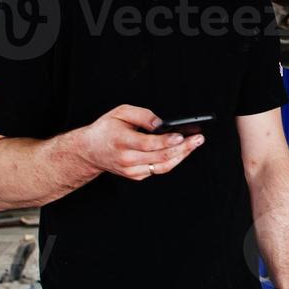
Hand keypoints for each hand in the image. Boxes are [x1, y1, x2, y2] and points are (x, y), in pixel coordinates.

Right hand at [81, 105, 204, 180]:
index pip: (149, 144)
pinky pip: (158, 170)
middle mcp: (127, 159)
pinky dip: (172, 161)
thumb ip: (141, 115)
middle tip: (198, 139)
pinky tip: (181, 151)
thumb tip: (161, 123)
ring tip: (195, 144)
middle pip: (160, 157)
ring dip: (181, 156)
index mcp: (122, 142)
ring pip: (162, 166)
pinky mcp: (136, 176)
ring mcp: (132, 170)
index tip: (182, 136)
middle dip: (183, 148)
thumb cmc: (106, 129)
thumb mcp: (120, 113)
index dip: (167, 141)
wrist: (90, 150)